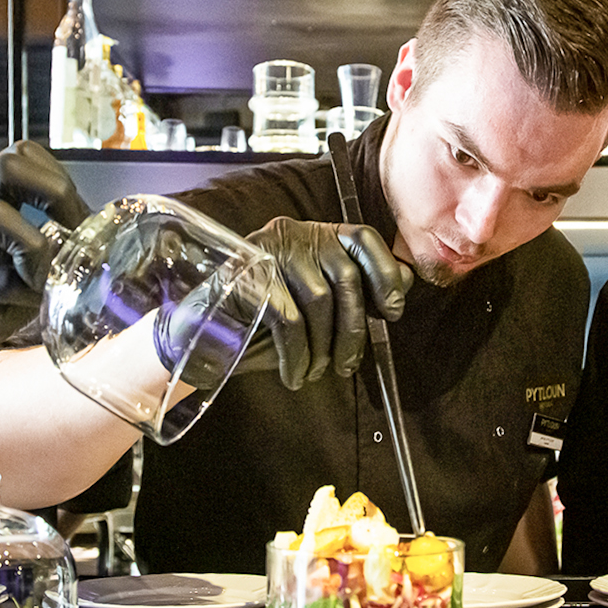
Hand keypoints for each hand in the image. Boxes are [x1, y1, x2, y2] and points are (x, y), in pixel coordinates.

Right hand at [0, 141, 90, 397]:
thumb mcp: (30, 259)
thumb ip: (58, 237)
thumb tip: (101, 231)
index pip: (22, 153)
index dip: (59, 178)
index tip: (81, 217)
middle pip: (5, 165)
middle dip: (53, 194)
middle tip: (72, 233)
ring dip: (34, 247)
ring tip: (43, 276)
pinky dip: (22, 289)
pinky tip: (25, 301)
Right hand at [202, 218, 410, 390]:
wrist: (204, 332)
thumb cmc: (267, 321)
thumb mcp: (320, 304)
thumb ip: (360, 290)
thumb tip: (404, 284)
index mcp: (317, 234)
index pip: (364, 238)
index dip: (385, 274)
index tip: (392, 312)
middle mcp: (294, 234)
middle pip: (345, 277)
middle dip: (353, 329)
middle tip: (347, 365)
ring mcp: (268, 252)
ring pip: (318, 300)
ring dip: (323, 346)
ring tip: (316, 370)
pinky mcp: (247, 277)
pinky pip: (288, 320)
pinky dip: (297, 354)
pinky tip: (294, 374)